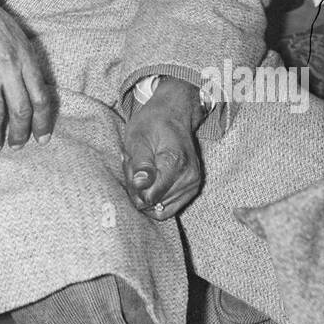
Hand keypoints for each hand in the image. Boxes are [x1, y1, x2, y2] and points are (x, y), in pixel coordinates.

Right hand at [0, 0, 54, 152]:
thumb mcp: (13, 33)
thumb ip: (22, 60)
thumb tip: (28, 87)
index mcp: (25, 55)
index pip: (41, 96)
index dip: (42, 122)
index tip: (41, 137)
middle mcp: (9, 65)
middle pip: (21, 109)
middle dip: (20, 133)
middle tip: (16, 146)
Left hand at [120, 77, 203, 219]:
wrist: (174, 115)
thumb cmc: (152, 124)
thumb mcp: (138, 137)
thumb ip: (140, 163)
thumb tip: (141, 186)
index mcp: (175, 162)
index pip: (150, 196)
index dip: (134, 188)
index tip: (130, 167)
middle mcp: (189, 177)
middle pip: (153, 203)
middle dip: (138, 190)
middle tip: (134, 166)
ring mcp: (193, 184)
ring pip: (160, 208)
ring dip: (146, 193)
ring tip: (144, 169)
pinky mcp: (192, 189)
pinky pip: (169, 208)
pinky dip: (156, 197)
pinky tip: (152, 178)